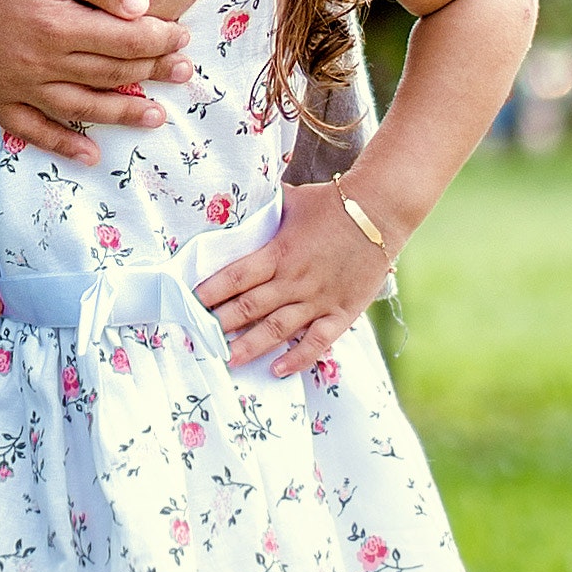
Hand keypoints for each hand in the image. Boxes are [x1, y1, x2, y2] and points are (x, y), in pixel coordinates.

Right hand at [0, 0, 181, 162]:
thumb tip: (142, 4)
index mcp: (55, 24)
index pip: (125, 39)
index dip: (160, 40)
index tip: (184, 37)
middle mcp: (36, 62)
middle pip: (109, 73)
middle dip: (152, 73)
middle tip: (185, 74)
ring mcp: (11, 84)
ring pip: (80, 107)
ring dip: (122, 114)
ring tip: (156, 117)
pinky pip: (30, 129)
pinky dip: (62, 143)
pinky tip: (90, 152)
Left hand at [197, 183, 397, 374]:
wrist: (380, 210)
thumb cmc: (332, 202)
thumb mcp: (290, 201)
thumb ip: (263, 212)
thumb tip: (235, 204)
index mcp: (278, 252)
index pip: (235, 277)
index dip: (211, 292)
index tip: (190, 304)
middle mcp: (294, 279)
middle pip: (249, 307)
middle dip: (221, 324)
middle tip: (199, 338)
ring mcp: (318, 299)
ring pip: (277, 329)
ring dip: (250, 346)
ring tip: (227, 360)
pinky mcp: (341, 311)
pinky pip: (317, 341)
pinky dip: (297, 358)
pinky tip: (277, 370)